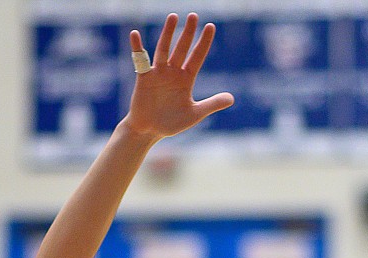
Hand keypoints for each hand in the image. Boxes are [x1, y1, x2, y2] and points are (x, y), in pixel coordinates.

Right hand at [125, 14, 233, 141]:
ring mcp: (158, 73)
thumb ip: (211, 104)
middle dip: (188, 33)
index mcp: (186, 79)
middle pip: (182, 48)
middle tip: (194, 16)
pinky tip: (135, 34)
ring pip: (164, 49)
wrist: (149, 131)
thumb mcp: (194, 114)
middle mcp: (173, 72)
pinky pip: (140, 60)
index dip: (204, 43)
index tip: (211, 26)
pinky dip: (137, 47)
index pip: (197, 57)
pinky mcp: (144, 78)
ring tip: (173, 17)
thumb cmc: (172, 123)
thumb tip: (232, 99)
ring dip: (168, 34)